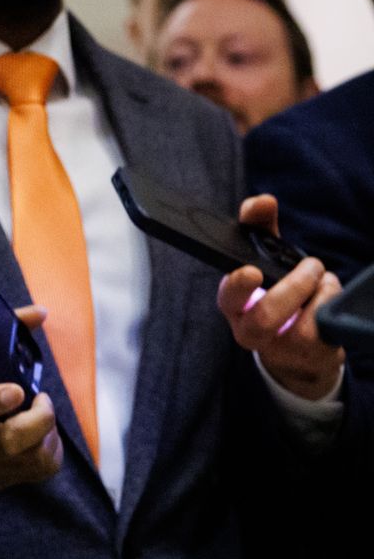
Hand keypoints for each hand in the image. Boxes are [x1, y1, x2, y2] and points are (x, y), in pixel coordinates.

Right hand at [0, 306, 61, 519]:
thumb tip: (41, 312)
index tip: (15, 391)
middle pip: (11, 442)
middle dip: (39, 419)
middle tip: (40, 400)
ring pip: (35, 459)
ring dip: (49, 433)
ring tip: (39, 416)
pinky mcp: (1, 483)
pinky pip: (42, 470)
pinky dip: (51, 448)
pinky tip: (40, 435)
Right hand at [217, 194, 344, 400]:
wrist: (295, 350)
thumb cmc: (277, 295)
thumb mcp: (265, 259)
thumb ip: (259, 227)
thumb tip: (263, 201)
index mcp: (233, 304)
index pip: (229, 296)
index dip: (239, 285)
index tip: (251, 271)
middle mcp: (250, 330)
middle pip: (266, 317)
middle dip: (294, 287)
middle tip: (312, 266)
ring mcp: (280, 348)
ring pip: (300, 327)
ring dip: (319, 295)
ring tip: (324, 280)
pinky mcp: (308, 357)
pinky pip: (324, 333)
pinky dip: (331, 306)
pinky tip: (328, 297)